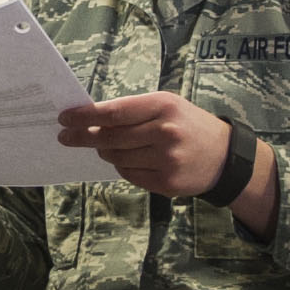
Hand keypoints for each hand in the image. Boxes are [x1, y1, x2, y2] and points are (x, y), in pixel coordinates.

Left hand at [58, 92, 230, 198]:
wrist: (225, 157)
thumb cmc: (188, 125)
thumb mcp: (167, 106)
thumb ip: (134, 111)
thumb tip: (91, 120)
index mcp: (164, 106)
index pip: (114, 112)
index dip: (85, 116)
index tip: (65, 118)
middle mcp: (165, 132)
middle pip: (110, 137)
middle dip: (83, 137)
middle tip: (66, 136)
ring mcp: (166, 160)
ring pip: (117, 158)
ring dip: (105, 152)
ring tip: (104, 146)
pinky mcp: (166, 183)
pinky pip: (129, 174)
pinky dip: (122, 167)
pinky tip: (128, 159)